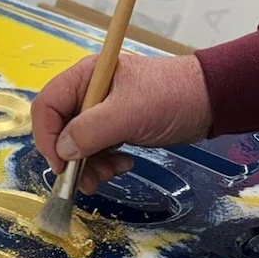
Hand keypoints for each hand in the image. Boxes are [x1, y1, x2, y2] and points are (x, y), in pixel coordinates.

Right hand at [31, 54, 212, 193]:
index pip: (47, 107)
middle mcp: (88, 94)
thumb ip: (90, 131)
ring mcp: (101, 113)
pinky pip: (96, 152)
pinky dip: (104, 164)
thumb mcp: (129, 113)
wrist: (211, 103)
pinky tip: (123, 165)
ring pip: (77, 146)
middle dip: (70, 158)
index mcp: (86, 78)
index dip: (48, 137)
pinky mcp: (115, 129)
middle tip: (85, 179)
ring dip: (89, 166)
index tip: (60, 164)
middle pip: (60, 130)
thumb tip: (62, 152)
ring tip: (109, 174)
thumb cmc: (173, 96)